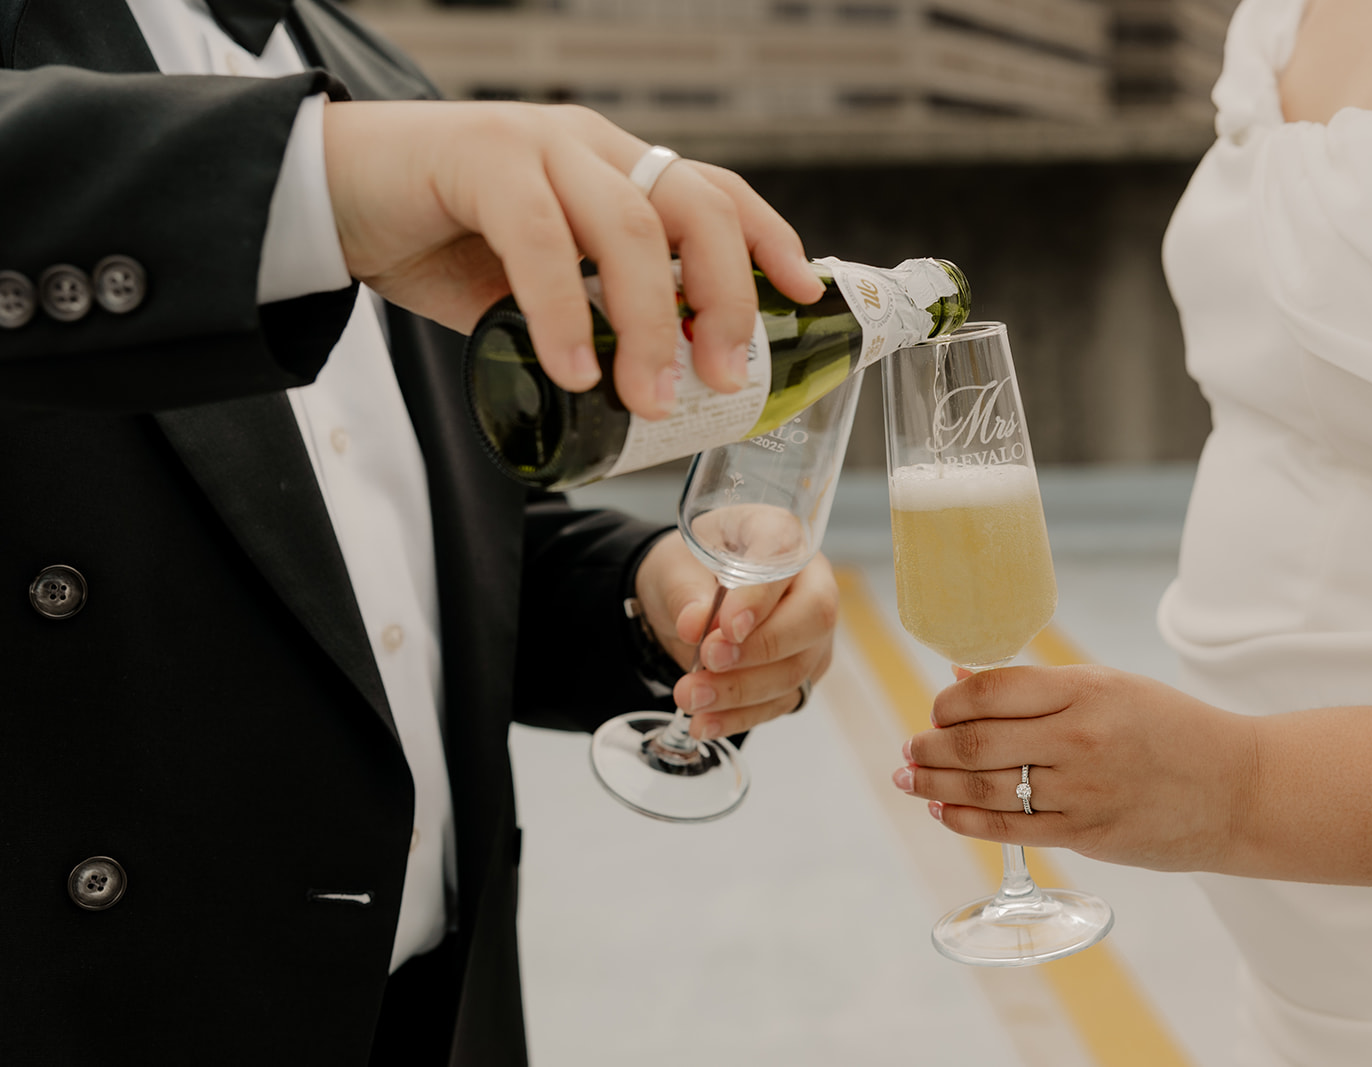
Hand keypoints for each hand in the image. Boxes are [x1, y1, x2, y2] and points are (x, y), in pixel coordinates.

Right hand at [321, 101, 824, 417]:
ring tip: (649, 399)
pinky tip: (571, 372)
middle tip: (727, 376)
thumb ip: (586, 317)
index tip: (804, 294)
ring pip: (630, 228)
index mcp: (613, 168)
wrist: (328, 193)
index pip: (712, 192)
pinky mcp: (480, 161)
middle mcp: (589, 147)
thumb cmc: (435, 237)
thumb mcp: (532, 286)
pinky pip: (541, 240)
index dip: (767, 238)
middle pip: (694, 208)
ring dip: (649, 323)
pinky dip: (563, 312)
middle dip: (725, 296)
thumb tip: (644, 386)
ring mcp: (538, 147)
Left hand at [632, 533, 836, 740]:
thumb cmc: (692, 567)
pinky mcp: (801, 674)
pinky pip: (779, 702)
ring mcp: (812, 634)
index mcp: (783, 537)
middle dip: (758, 650)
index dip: (761, 599)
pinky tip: (705, 723)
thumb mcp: (676, 567)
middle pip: (813, 620)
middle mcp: (812, 584)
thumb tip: (694, 624)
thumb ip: (686, 592)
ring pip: (795, 669)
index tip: (725, 628)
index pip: (788, 562)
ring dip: (740, 691)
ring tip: (690, 698)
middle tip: (707, 662)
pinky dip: (740, 717)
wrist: (689, 597)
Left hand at [896, 665, 1258, 872]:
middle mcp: (1080, 738)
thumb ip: (1038, 688)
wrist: (1239, 788)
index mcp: (1085, 690)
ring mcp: (1082, 790)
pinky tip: (944, 812)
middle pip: (976, 742)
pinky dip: (966, 820)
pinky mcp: (1087, 834)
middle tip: (909, 749)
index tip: (934, 710)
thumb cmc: (1170, 729)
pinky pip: (1010, 829)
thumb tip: (962, 679)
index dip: (948, 702)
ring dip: (936, 786)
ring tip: (910, 781)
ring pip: (986, 788)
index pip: (991, 690)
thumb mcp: (1110, 687)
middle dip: (929, 747)